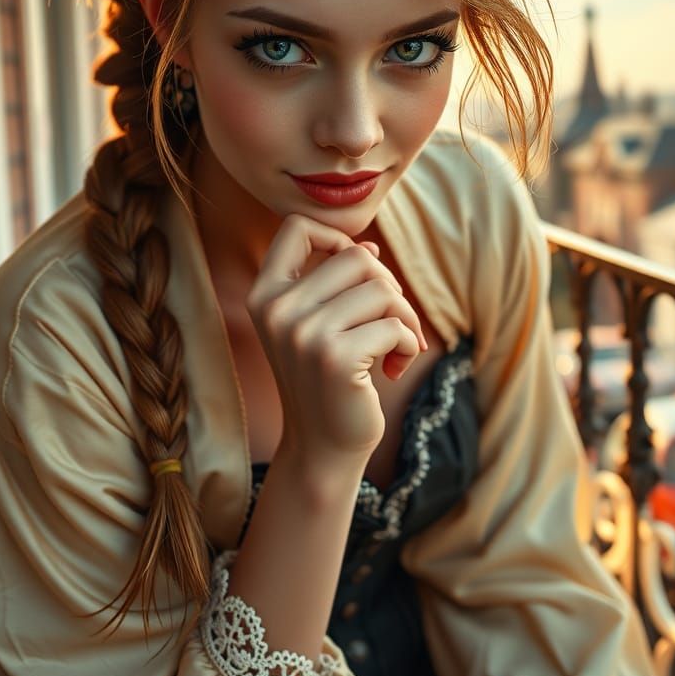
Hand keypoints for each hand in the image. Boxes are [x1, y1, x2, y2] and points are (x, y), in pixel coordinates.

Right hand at [246, 214, 427, 465]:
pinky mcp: (334, 358)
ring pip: (383, 290)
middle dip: (387, 287)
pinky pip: (396, 326)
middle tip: (389, 322)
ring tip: (397, 347)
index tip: (356, 277)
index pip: (297, 227)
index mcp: (264, 294)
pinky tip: (396, 369)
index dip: (337, 240)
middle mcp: (277, 309)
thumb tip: (369, 248)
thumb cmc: (328, 381)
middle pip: (356, 257)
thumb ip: (335, 285)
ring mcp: (302, 333)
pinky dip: (409, 345)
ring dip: (405, 319)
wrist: (323, 448)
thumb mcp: (319, 326)